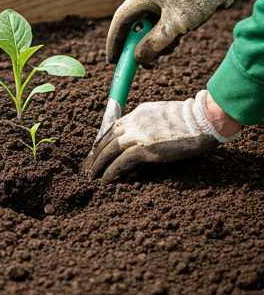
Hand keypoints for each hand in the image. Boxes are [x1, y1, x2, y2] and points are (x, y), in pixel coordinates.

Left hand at [84, 90, 240, 182]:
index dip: (103, 141)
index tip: (97, 152)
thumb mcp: (164, 114)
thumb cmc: (192, 119)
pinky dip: (111, 172)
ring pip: (110, 151)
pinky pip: (122, 162)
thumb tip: (144, 136)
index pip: (114, 128)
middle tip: (89, 167)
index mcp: (139, 113)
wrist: (204, 119)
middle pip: (107, 139)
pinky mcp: (146, 149)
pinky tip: (105, 181)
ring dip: (98, 165)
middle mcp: (135, 122)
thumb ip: (150, 122)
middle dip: (96, 154)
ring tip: (92, 177)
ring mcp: (139, 135)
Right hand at [106, 0, 233, 64]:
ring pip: (145, 26)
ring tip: (170, 47)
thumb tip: (137, 59)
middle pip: (132, 25)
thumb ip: (154, 44)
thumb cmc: (199, 0)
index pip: (120, 21)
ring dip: (153, 42)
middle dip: (137, 45)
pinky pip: (155, 23)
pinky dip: (162, 35)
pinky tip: (175, 39)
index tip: (113, 61)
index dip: (114, 42)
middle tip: (142, 63)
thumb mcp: (176, 26)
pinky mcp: (164, 2)